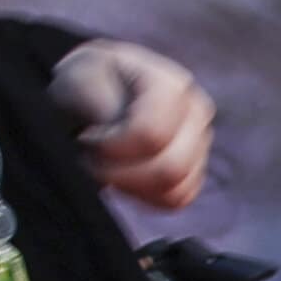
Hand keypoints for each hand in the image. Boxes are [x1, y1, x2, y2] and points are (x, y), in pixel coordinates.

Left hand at [51, 37, 210, 208]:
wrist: (96, 90)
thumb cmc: (87, 83)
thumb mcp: (80, 80)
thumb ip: (100, 103)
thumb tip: (117, 130)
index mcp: (173, 85)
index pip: (150, 135)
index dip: (110, 147)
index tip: (85, 136)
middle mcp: (196, 113)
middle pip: (170, 168)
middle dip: (120, 173)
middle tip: (91, 157)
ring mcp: (201, 144)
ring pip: (175, 190)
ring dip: (130, 186)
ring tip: (107, 165)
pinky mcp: (195, 170)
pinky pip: (176, 200)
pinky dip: (144, 196)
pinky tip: (123, 177)